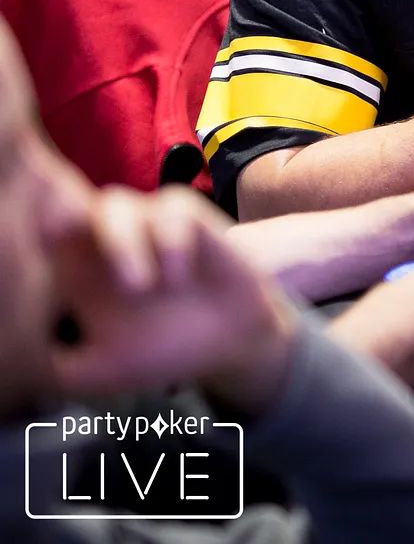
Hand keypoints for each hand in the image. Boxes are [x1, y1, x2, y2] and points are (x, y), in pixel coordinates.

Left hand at [47, 187, 296, 416]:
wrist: (228, 344)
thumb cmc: (160, 353)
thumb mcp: (101, 373)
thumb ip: (58, 370)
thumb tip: (19, 370)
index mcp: (76, 273)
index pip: (39, 240)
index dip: (25, 233)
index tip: (30, 245)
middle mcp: (105, 243)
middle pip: (69, 205)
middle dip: (57, 209)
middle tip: (56, 229)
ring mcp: (147, 227)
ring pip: (118, 205)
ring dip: (120, 239)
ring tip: (137, 288)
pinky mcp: (188, 221)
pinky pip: (173, 208)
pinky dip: (172, 236)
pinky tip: (177, 276)